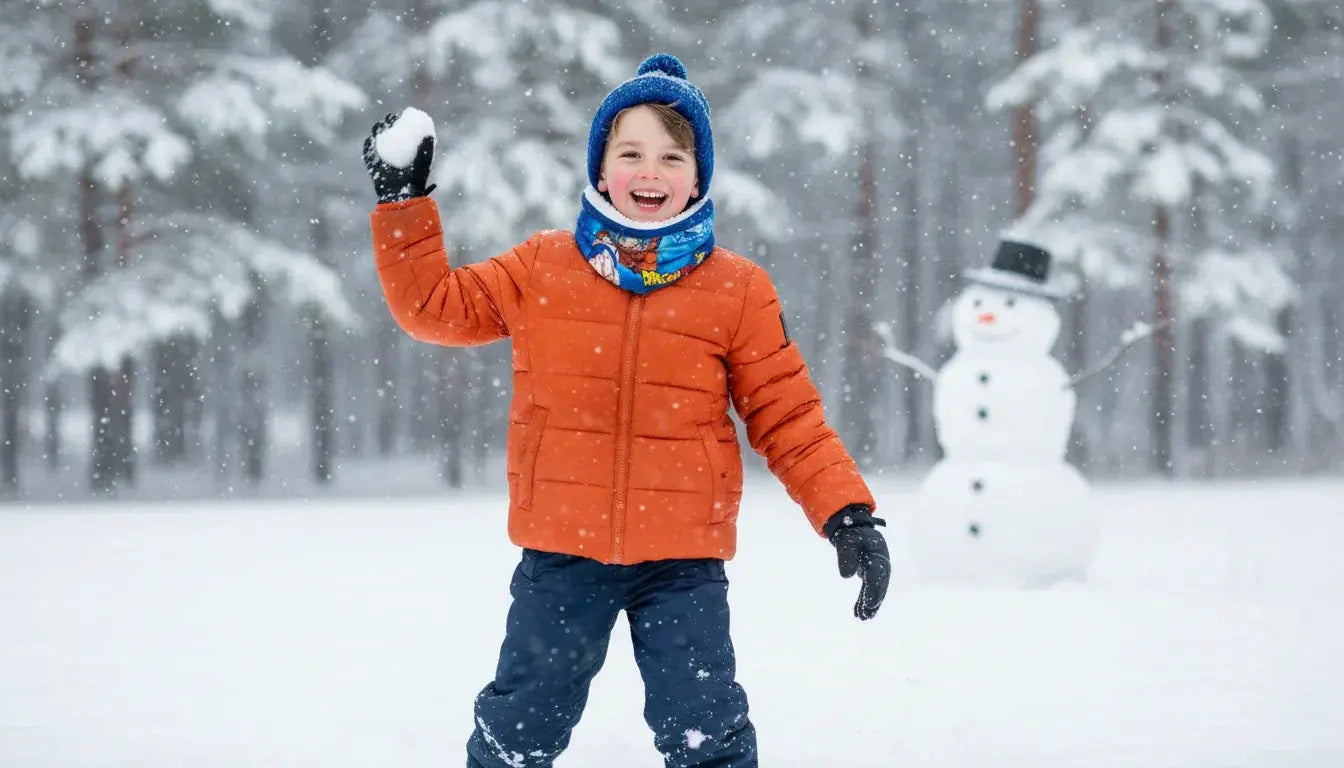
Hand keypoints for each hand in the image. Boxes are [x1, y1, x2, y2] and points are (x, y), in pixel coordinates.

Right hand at [361, 113, 435, 202]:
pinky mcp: (372, 163)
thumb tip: (429, 135)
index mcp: (405, 148)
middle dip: (387, 121)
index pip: (402, 130)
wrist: (401, 195)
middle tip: (390, 119)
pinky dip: (368, 145)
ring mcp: (381, 156)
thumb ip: (427, 150)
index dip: (400, 121)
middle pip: (388, 131)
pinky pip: (368, 152)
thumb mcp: (423, 164)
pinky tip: (370, 139)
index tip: (401, 116)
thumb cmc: (415, 181)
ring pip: (376, 138)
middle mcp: (393, 150)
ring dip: (376, 129)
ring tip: (379, 126)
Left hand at [824, 504, 890, 619]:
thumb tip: (847, 576)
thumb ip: (846, 556)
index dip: (874, 590)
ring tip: (863, 618)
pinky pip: (869, 589)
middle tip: (867, 615)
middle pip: (879, 585)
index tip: (869, 603)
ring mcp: (877, 569)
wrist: (855, 528)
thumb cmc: (851, 534)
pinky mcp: (871, 574)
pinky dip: (864, 600)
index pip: (877, 575)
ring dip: (869, 604)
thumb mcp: (847, 541)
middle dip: (873, 601)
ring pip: (875, 590)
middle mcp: (881, 563)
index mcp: (878, 553)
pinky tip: (858, 613)